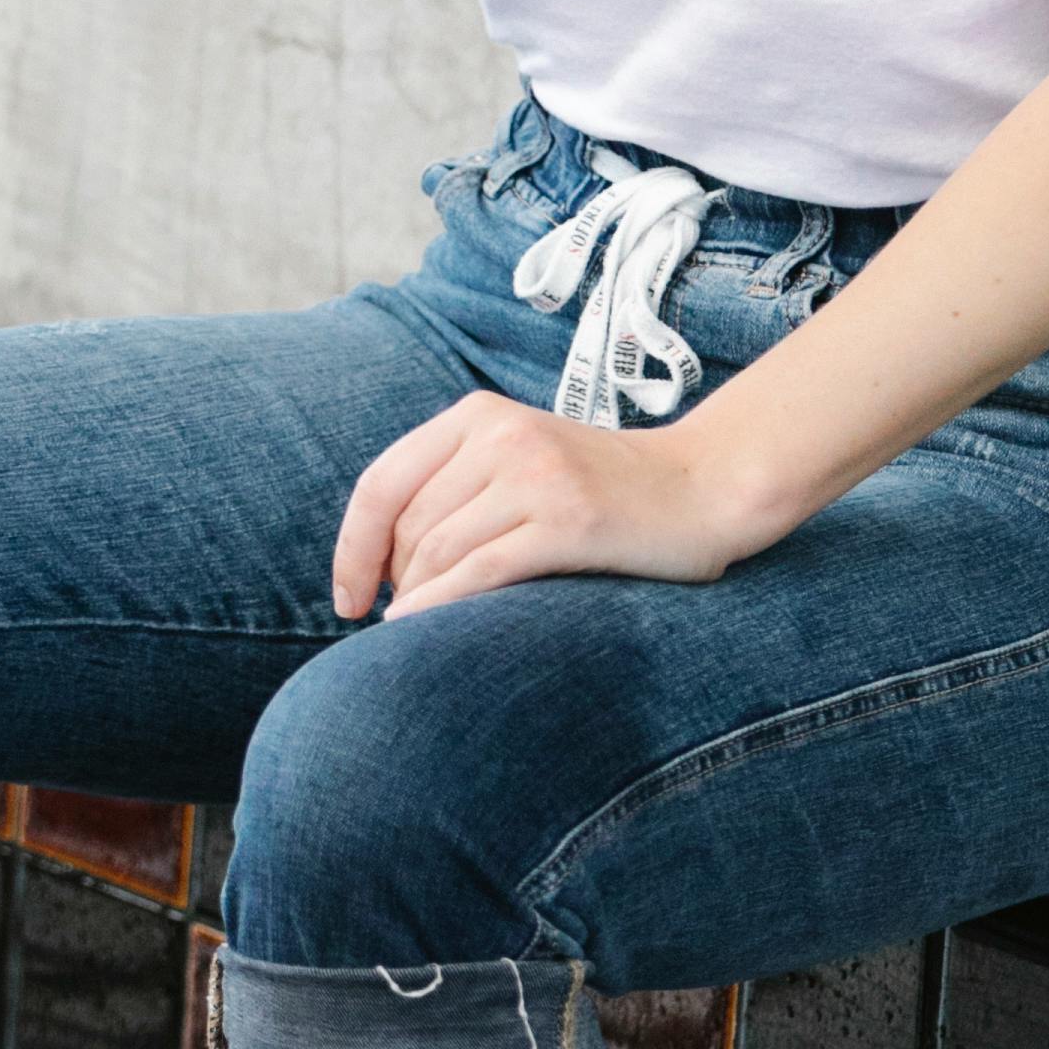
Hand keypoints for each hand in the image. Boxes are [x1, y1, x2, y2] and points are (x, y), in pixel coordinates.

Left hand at [332, 391, 761, 620]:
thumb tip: (381, 559)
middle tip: (396, 621)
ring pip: (438, 549)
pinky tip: (419, 630)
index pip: (382, 483)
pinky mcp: (569, 521)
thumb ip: (457, 485)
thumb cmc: (605, 488)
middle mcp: (502, 436)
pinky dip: (439, 605)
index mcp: (479, 416)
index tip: (345, 597)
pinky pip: (480, 570)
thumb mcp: (522, 459)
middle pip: (408, 524)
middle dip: (390, 582)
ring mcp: (536, 476)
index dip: (351, 547)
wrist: (702, 488)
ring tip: (413, 633)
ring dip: (413, 601)